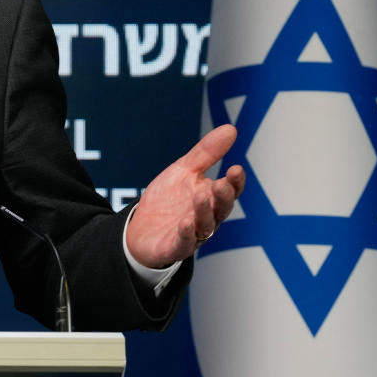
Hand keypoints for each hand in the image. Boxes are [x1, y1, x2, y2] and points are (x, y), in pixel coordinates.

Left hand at [125, 124, 245, 268]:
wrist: (140, 228)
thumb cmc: (168, 199)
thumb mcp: (184, 170)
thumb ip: (207, 153)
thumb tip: (231, 128)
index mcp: (211, 198)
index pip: (229, 191)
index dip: (235, 182)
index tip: (236, 169)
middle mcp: (206, 218)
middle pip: (221, 209)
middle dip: (222, 197)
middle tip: (222, 184)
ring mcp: (192, 234)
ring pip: (205, 226)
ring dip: (204, 212)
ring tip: (201, 196)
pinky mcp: (174, 248)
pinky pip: (184, 243)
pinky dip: (186, 234)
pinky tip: (185, 223)